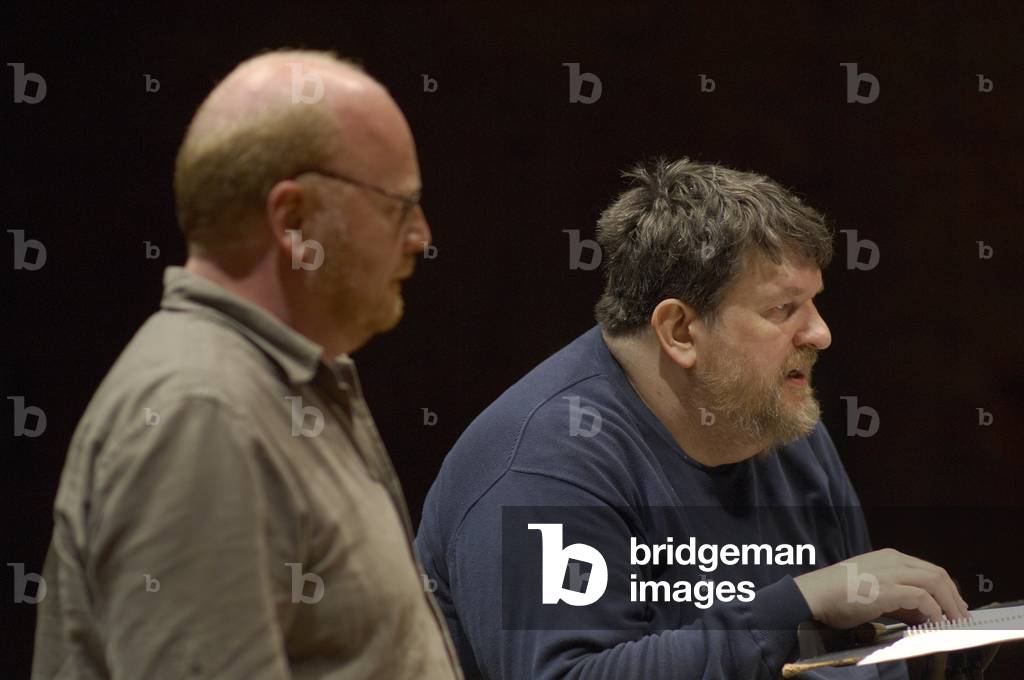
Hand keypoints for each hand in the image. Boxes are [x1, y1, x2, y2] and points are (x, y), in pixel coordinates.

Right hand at [793, 548, 968, 628]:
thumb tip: (921, 612)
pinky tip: (934, 621)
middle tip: (961, 615)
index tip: (954, 605)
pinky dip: (933, 610)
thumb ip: (897, 596)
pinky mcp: (886, 590)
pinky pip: (922, 598)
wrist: (813, 595)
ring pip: (935, 583)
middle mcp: (892, 560)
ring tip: (954, 621)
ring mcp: (890, 573)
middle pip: (937, 574)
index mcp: (888, 557)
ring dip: (949, 604)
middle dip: (954, 596)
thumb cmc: (836, 594)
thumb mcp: (870, 588)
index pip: (928, 568)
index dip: (946, 588)